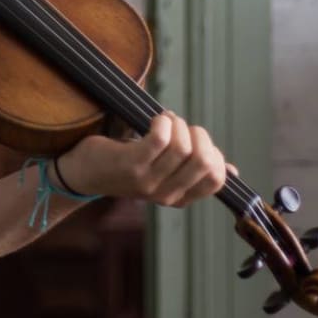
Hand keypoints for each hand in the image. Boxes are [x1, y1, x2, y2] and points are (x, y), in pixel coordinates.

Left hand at [57, 112, 229, 207]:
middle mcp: (167, 195)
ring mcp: (149, 181)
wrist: (85, 173)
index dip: (215, 153)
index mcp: (180, 198)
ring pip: (183, 147)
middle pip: (204, 161)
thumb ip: (194, 171)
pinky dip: (163, 122)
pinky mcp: (132, 164)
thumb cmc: (129, 164)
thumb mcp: (164, 172)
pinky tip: (156, 119)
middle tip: (181, 127)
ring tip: (165, 120)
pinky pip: (160, 139)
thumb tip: (232, 171)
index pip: (216, 179)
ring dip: (178, 124)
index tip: (197, 140)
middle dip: (198, 135)